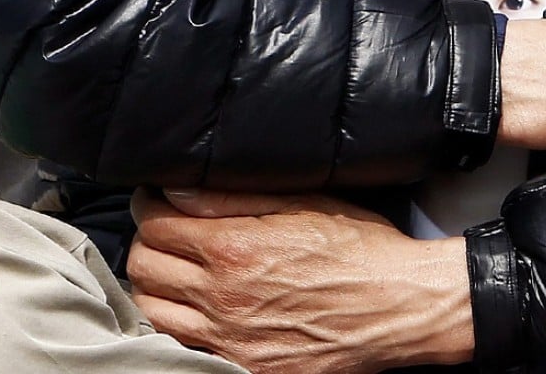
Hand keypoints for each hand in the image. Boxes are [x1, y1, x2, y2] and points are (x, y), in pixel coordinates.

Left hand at [128, 189, 472, 373]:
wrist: (401, 306)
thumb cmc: (361, 249)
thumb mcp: (304, 203)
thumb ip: (232, 196)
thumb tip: (175, 190)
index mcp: (233, 248)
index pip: (155, 224)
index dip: (150, 205)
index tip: (158, 201)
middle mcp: (222, 298)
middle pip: (144, 267)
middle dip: (150, 242)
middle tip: (170, 232)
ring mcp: (230, 340)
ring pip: (152, 312)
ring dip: (156, 286)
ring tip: (178, 272)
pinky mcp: (246, 367)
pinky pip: (185, 346)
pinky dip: (180, 325)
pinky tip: (201, 310)